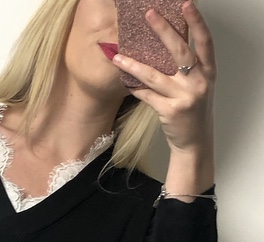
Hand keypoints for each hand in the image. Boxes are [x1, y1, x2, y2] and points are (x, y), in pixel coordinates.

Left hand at [113, 1, 216, 154]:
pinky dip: (135, 88)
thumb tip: (163, 47)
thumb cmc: (193, 112)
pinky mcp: (170, 112)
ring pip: (155, 76)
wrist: (195, 143)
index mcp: (208, 73)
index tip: (186, 4)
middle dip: (163, 31)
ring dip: (134, 65)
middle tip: (149, 15)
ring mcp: (185, 97)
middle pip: (180, 51)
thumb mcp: (197, 87)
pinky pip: (147, 96)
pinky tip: (124, 81)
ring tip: (117, 56)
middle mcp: (199, 83)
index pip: (205, 42)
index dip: (197, 22)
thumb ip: (187, 69)